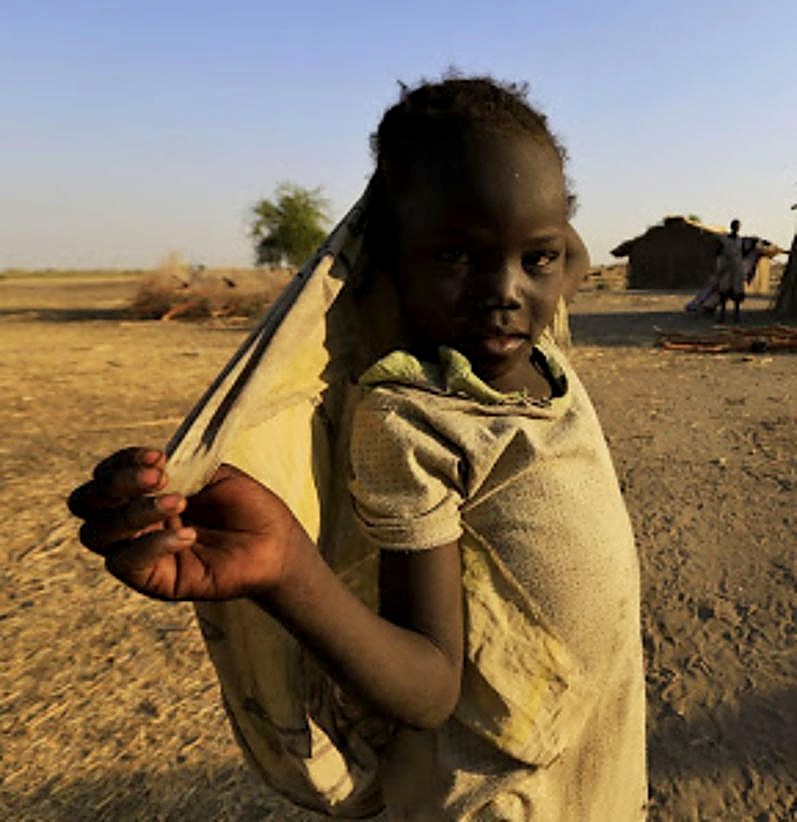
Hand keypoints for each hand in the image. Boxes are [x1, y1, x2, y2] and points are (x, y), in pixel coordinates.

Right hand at [68, 448, 303, 600]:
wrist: (278, 543)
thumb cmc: (248, 507)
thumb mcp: (212, 475)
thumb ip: (179, 467)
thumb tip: (150, 464)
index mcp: (144, 493)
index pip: (105, 475)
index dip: (123, 462)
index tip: (159, 457)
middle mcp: (134, 522)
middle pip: (86, 502)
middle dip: (117, 484)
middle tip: (161, 478)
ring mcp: (140, 551)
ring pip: (98, 532)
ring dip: (136, 511)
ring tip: (180, 503)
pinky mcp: (154, 580)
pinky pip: (127, 563)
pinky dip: (152, 543)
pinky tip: (188, 534)